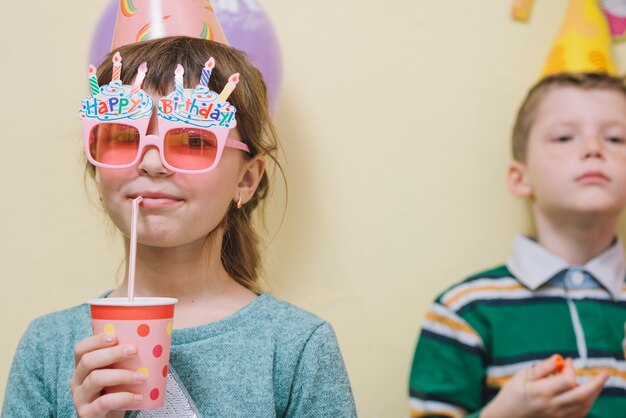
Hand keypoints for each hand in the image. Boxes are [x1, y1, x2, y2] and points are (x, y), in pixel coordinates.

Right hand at [70, 333, 145, 417]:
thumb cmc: (115, 393)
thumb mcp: (116, 375)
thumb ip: (123, 361)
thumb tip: (152, 342)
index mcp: (82, 368)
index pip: (81, 349)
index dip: (95, 341)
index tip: (115, 336)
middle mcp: (77, 381)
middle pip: (88, 361)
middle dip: (112, 353)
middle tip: (134, 350)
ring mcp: (80, 398)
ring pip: (96, 379)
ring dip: (122, 375)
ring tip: (142, 377)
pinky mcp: (87, 414)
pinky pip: (104, 402)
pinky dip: (123, 398)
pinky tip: (138, 397)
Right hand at [481, 354, 607, 417]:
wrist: (505, 417)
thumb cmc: (512, 394)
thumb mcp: (522, 376)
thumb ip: (542, 368)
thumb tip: (559, 358)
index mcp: (541, 392)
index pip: (567, 381)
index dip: (571, 370)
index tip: (567, 362)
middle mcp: (552, 406)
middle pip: (582, 395)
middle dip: (596, 384)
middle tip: (605, 374)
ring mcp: (557, 416)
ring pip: (584, 406)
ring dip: (593, 393)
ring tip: (596, 382)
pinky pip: (580, 414)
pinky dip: (587, 404)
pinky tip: (587, 396)